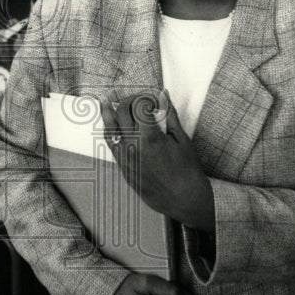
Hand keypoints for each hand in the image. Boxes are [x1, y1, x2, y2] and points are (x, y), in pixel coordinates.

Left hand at [102, 90, 214, 230]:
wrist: (184, 199)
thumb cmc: (187, 171)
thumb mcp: (182, 139)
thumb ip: (170, 115)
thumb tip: (163, 96)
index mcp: (150, 137)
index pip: (140, 106)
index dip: (146, 98)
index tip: (153, 99)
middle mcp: (133, 146)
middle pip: (122, 112)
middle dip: (128, 100)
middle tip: (137, 100)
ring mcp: (125, 158)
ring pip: (109, 128)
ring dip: (108, 112)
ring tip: (107, 101)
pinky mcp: (123, 167)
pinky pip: (110, 145)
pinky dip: (109, 131)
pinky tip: (111, 124)